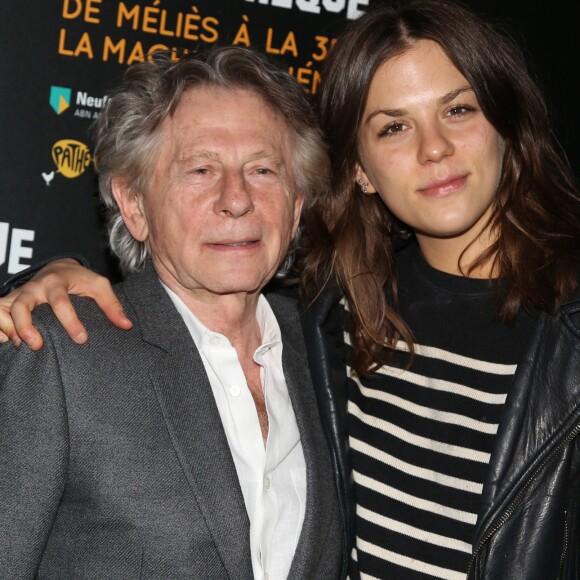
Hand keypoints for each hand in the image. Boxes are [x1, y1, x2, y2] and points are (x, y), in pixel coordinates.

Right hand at [0, 259, 131, 349]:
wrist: (58, 268)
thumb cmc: (81, 279)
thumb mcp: (99, 286)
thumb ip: (112, 305)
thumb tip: (126, 325)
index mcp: (56, 282)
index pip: (61, 302)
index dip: (70, 321)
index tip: (82, 339)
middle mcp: (34, 288)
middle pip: (23, 305)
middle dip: (27, 326)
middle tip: (39, 345)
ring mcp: (20, 295)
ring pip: (5, 309)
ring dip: (11, 328)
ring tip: (24, 346)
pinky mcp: (10, 302)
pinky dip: (1, 327)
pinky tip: (11, 342)